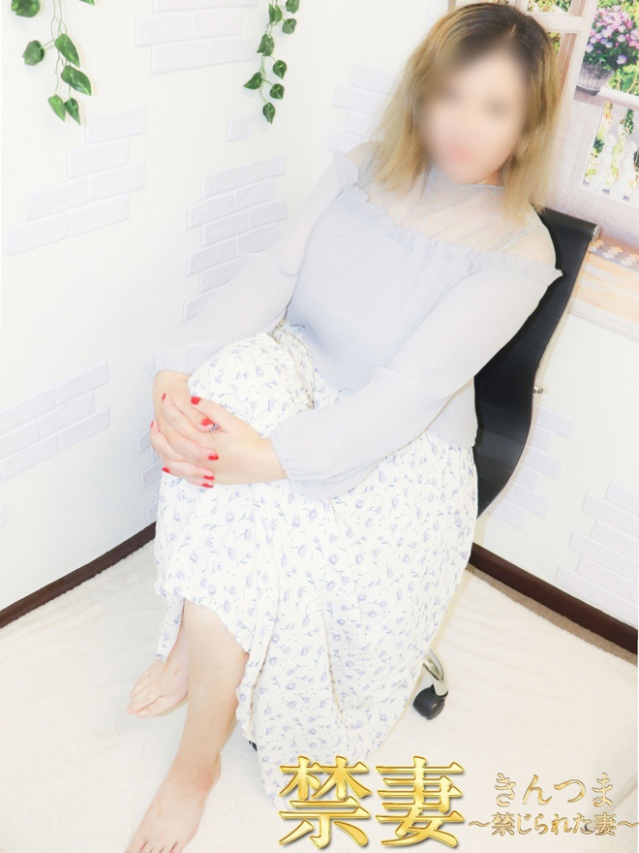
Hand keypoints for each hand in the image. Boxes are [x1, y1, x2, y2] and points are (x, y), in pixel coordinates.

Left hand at [150, 371, 286, 487]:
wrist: (264, 463)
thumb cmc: (251, 442)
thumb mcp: (232, 421)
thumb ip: (211, 409)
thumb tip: (193, 399)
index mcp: (203, 442)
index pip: (180, 423)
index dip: (171, 409)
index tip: (166, 398)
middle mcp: (199, 459)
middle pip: (171, 444)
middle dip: (160, 430)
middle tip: (154, 419)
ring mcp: (203, 471)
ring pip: (173, 462)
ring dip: (162, 450)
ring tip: (157, 439)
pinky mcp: (209, 478)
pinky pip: (185, 476)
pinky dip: (174, 469)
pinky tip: (169, 465)